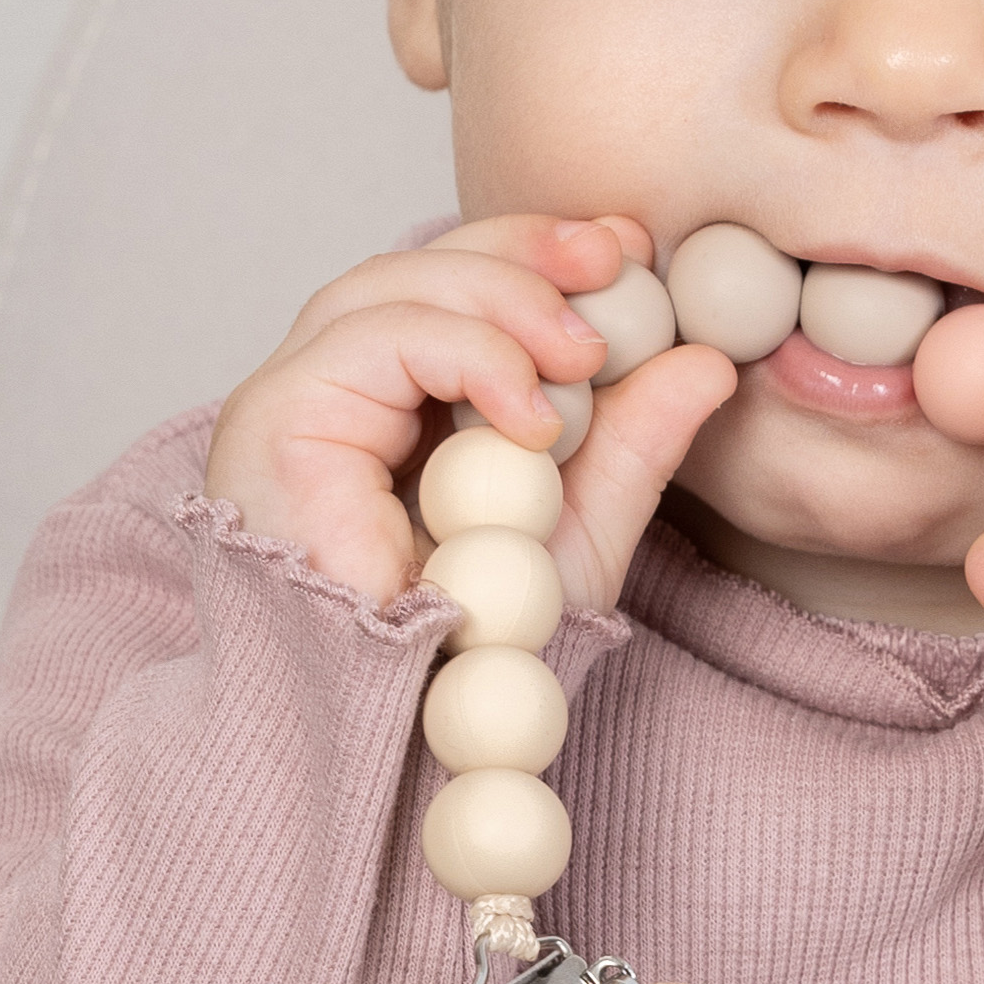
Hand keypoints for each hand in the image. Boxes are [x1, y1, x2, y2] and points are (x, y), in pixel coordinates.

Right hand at [204, 215, 736, 607]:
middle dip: (526, 253)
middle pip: (420, 270)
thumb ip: (632, 447)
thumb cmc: (472, 658)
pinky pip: (376, 339)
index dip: (537, 255)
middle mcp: (338, 397)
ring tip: (582, 354)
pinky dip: (466, 353)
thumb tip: (707, 361)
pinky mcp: (276, 421)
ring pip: (393, 286)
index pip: (457, 291)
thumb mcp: (578, 534)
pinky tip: (531, 411)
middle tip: (618, 259)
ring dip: (504, 299)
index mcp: (398, 411)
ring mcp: (297, 403)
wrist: (412, 736)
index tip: (628, 247)